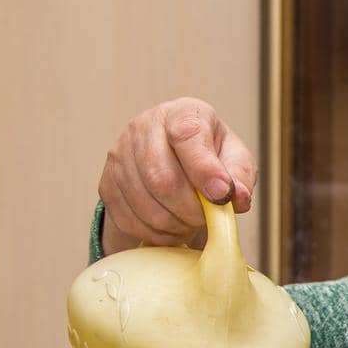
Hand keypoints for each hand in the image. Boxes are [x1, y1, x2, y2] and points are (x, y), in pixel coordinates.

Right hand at [98, 97, 257, 254]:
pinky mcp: (107, 183)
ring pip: (145, 205)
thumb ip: (240, 176)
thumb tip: (236, 197)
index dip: (205, 171)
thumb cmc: (212, 158)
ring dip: (175, 225)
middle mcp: (144, 127)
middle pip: (161, 179)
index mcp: (181, 113)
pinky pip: (129, 220)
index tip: (222, 195)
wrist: (176, 160)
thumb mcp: (235, 159)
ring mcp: (120, 155)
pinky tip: (171, 227)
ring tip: (190, 221)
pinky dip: (156, 233)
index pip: (187, 136)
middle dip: (191, 209)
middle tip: (206, 218)